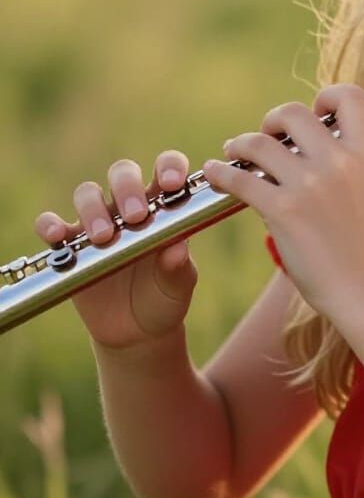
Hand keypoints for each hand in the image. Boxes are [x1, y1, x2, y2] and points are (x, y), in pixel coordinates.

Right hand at [34, 152, 197, 351]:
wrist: (136, 330)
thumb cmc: (164, 295)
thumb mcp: (179, 284)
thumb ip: (179, 266)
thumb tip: (179, 247)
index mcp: (164, 205)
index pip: (167, 168)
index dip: (170, 166)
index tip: (171, 183)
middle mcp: (129, 206)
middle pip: (123, 173)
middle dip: (128, 187)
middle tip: (137, 216)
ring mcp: (98, 223)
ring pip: (88, 193)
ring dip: (93, 209)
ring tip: (104, 237)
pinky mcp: (71, 245)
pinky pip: (52, 224)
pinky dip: (50, 224)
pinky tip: (57, 236)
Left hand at [201, 84, 363, 326]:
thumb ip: (352, 165)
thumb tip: (330, 143)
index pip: (351, 97)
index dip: (328, 96)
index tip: (315, 112)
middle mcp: (338, 162)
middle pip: (293, 112)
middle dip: (273, 120)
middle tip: (267, 136)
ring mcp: (309, 185)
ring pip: (259, 143)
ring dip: (241, 144)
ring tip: (234, 152)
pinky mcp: (283, 211)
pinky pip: (239, 178)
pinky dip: (221, 172)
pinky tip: (215, 173)